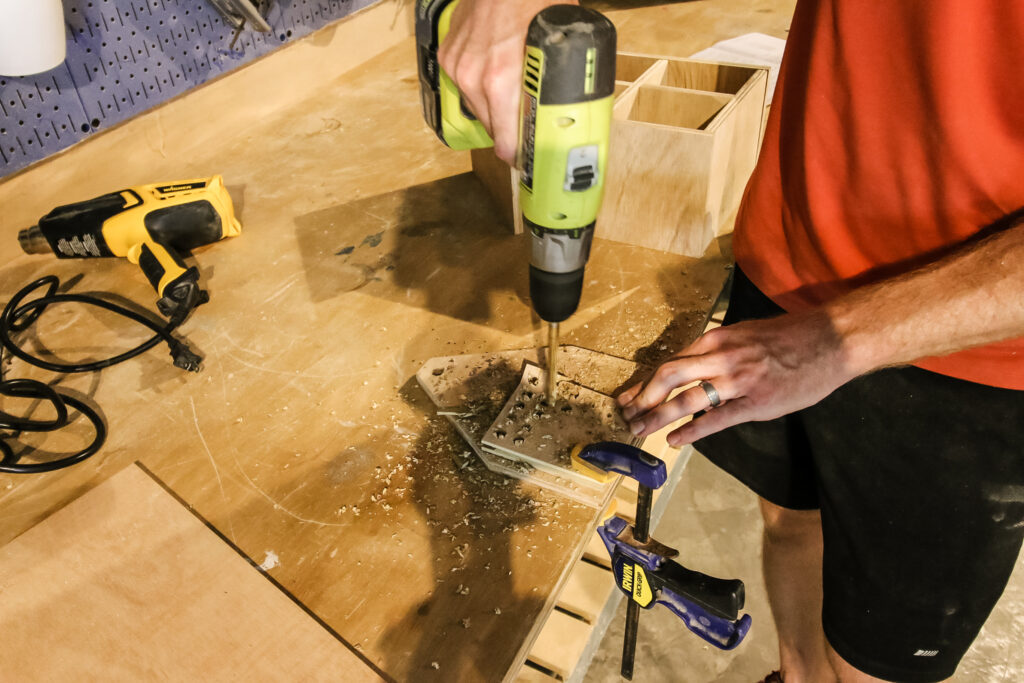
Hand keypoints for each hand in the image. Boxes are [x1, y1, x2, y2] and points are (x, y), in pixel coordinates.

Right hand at [437, 0, 573, 163]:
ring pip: (478, 107)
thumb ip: (557, 81)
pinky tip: (497, 78)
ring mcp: (457, 66)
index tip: (529, 161)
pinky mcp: (448, 55)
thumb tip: (570, 110)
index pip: (505, 139)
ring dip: (497, 110)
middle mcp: (472, 77)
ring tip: (515, 103)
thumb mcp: (557, 42)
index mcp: (500, 79)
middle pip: (493, 127)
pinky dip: (482, 88)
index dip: (520, 154)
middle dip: (511, 132)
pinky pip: (466, 86)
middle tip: (530, 132)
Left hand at [617, 311, 858, 446]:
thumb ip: (717, 351)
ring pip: (687, 398)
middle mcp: (721, 356)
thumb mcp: (744, 334)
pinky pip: (717, 419)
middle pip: (668, 377)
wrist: (831, 339)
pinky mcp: (757, 402)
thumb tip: (692, 371)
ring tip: (640, 430)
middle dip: (643, 399)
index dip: (645, 382)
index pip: (671, 361)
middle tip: (626, 416)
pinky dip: (692, 431)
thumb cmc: (788, 337)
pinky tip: (674, 440)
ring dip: (658, 417)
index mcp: (716, 339)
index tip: (627, 396)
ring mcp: (739, 380)